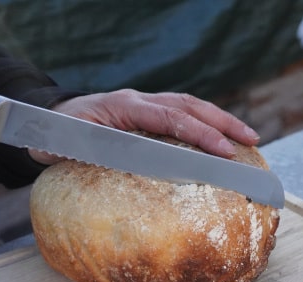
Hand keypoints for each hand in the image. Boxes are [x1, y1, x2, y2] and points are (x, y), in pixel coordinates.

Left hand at [28, 89, 259, 164]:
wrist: (52, 118)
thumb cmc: (60, 134)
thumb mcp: (69, 141)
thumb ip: (91, 146)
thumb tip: (121, 158)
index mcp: (123, 107)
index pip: (170, 118)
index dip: (199, 134)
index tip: (223, 152)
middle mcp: (139, 101)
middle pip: (188, 105)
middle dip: (222, 122)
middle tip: (250, 139)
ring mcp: (144, 104)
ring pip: (189, 105)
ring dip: (219, 120)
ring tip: (245, 136)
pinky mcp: (146, 113)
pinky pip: (180, 114)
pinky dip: (203, 123)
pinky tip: (217, 135)